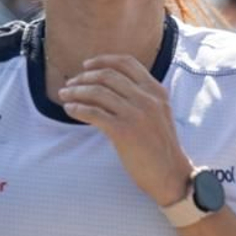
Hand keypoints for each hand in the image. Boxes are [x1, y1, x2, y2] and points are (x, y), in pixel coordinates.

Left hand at [58, 55, 192, 205]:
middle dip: (84, 77)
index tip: (86, 66)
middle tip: (70, 84)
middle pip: (107, 76)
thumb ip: (142, 97)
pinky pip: (93, 113)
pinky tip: (70, 110)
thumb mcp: (159, 114)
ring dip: (76, 92)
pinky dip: (78, 109)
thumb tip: (111, 88)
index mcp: (156, 91)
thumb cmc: (161, 148)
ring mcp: (136, 114)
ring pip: (97, 92)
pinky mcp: (124, 131)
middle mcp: (147, 98)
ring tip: (64, 96)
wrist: (171, 174)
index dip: (103, 60)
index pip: (126, 63)